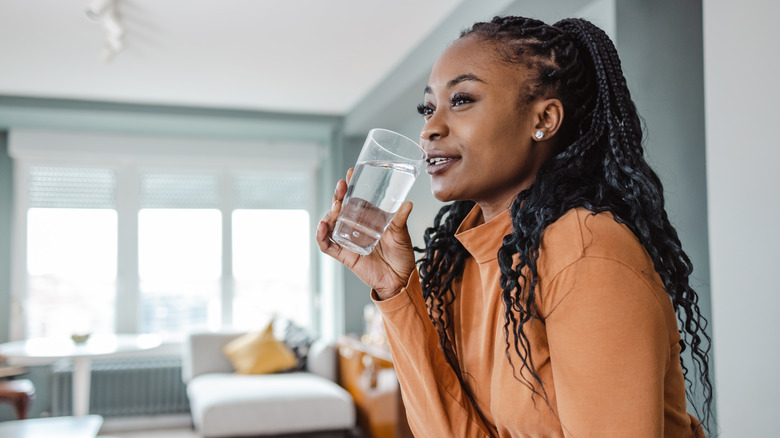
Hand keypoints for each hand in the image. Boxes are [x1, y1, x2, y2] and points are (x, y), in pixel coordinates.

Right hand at [316, 168, 416, 299]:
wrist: (400, 279)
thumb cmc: (402, 255)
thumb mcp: (402, 234)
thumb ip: (401, 220)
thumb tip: (407, 203)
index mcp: (368, 218)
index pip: (355, 199)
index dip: (351, 186)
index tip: (351, 173)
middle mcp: (355, 227)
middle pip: (340, 208)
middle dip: (338, 196)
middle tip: (341, 186)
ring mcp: (348, 240)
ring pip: (331, 224)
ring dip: (330, 213)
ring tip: (336, 206)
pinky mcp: (344, 255)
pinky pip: (327, 245)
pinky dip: (321, 236)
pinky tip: (322, 226)